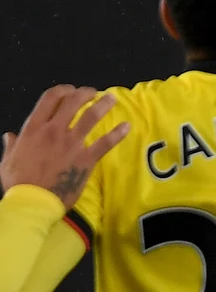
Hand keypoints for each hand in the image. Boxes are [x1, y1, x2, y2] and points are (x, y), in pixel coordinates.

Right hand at [1, 86, 129, 207]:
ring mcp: (71, 143)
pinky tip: (127, 126)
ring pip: (91, 116)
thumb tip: (10, 135)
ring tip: (112, 98)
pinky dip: (117, 133)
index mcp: (33, 129)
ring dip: (103, 105)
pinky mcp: (86, 158)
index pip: (49, 99)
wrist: (33, 201)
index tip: (70, 90)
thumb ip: (12, 145)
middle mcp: (54, 131)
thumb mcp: (7, 160)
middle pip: (72, 102)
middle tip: (93, 93)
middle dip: (85, 93)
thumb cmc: (18, 182)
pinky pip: (105, 142)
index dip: (62, 91)